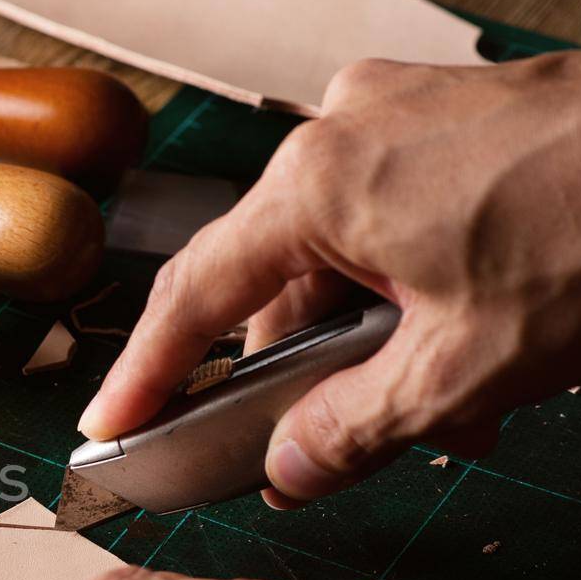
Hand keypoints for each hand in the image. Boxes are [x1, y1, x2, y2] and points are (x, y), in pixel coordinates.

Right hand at [78, 52, 580, 505]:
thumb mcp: (470, 367)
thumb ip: (355, 429)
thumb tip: (291, 467)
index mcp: (319, 183)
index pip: (194, 296)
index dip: (146, 374)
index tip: (111, 423)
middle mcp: (342, 129)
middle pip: (274, 279)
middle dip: (307, 372)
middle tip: (329, 446)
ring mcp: (399, 112)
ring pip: (340, 253)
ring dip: (372, 337)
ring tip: (445, 407)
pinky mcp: (450, 116)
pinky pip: (391, 215)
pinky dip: (410, 287)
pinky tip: (467, 341)